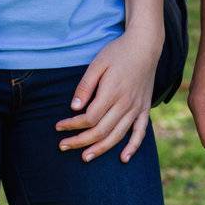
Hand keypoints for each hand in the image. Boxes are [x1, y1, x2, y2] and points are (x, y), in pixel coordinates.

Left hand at [55, 29, 161, 163]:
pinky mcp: (144, 108)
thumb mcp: (97, 63)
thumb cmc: (118, 52)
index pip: (89, 117)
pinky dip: (133, 147)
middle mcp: (125, 104)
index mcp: (112, 92)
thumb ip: (86, 85)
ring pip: (118, 135)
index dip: (72, 125)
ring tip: (85, 157)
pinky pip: (140, 132)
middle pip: (101, 130)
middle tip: (63, 146)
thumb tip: (74, 107)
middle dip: (80, 141)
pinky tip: (123, 159)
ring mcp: (137, 108)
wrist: (145, 45)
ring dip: (101, 149)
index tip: (59, 126)